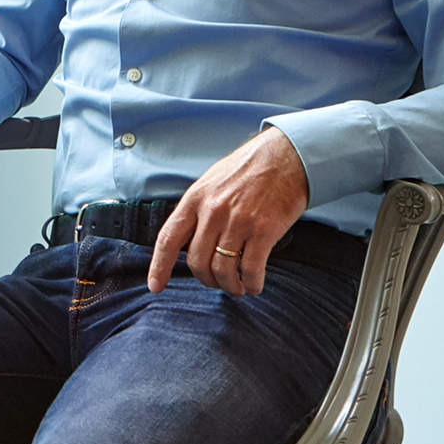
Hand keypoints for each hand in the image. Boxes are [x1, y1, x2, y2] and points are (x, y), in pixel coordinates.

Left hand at [149, 127, 309, 296]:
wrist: (287, 155)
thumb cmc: (249, 169)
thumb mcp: (212, 182)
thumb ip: (199, 209)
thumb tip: (189, 239)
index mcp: (195, 198)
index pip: (168, 239)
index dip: (159, 266)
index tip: (155, 286)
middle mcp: (213, 211)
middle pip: (197, 261)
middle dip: (206, 279)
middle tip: (217, 282)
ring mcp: (238, 221)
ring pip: (223, 269)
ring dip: (230, 286)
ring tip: (238, 287)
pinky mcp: (264, 230)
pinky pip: (251, 268)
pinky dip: (252, 283)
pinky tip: (254, 285)